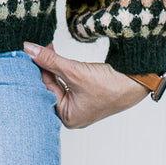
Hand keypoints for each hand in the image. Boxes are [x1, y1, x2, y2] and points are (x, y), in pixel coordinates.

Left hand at [24, 42, 149, 128]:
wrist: (137, 81)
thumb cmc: (110, 84)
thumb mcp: (74, 71)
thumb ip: (50, 60)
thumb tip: (28, 49)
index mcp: (67, 117)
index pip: (43, 89)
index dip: (36, 69)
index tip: (29, 51)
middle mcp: (71, 114)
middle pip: (48, 86)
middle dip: (43, 67)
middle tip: (36, 47)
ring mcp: (79, 104)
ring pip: (56, 81)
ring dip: (52, 65)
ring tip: (47, 47)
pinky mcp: (85, 93)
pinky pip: (66, 79)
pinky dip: (61, 67)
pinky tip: (56, 53)